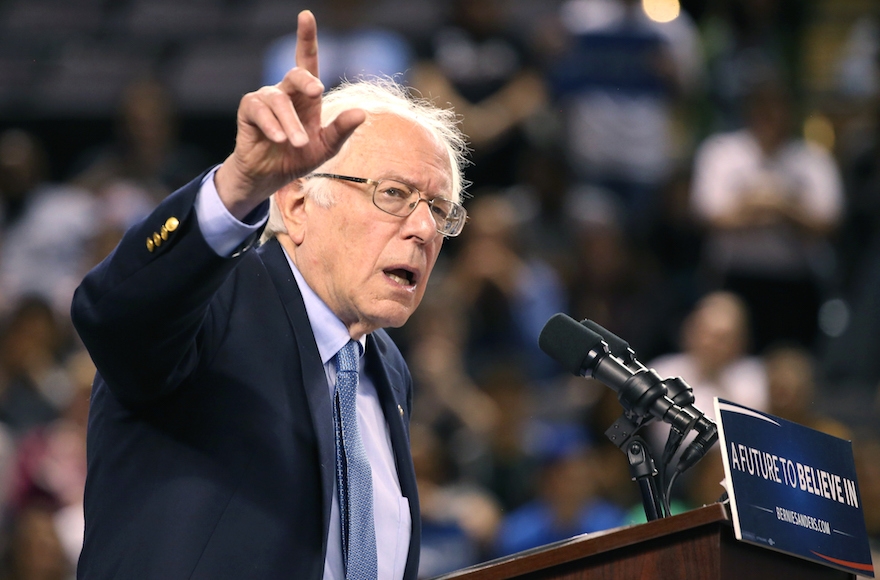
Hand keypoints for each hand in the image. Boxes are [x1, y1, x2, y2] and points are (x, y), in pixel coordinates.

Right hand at [214, 10, 365, 218]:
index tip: (306, 16)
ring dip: (291, 123)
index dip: (306, 38)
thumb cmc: (298, 157)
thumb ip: (342, 130)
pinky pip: (259, 110)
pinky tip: (280, 139)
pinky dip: (272, 125)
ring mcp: (265, 99)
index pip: (307, 61)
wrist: (270, 177)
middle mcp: (285, 92)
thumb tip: (361, 113)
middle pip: (295, 74)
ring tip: (298, 143)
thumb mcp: (326, 147)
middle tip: (317, 92)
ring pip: (279, 100)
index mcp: (306, 96)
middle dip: (306, 80)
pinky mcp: (248, 111)